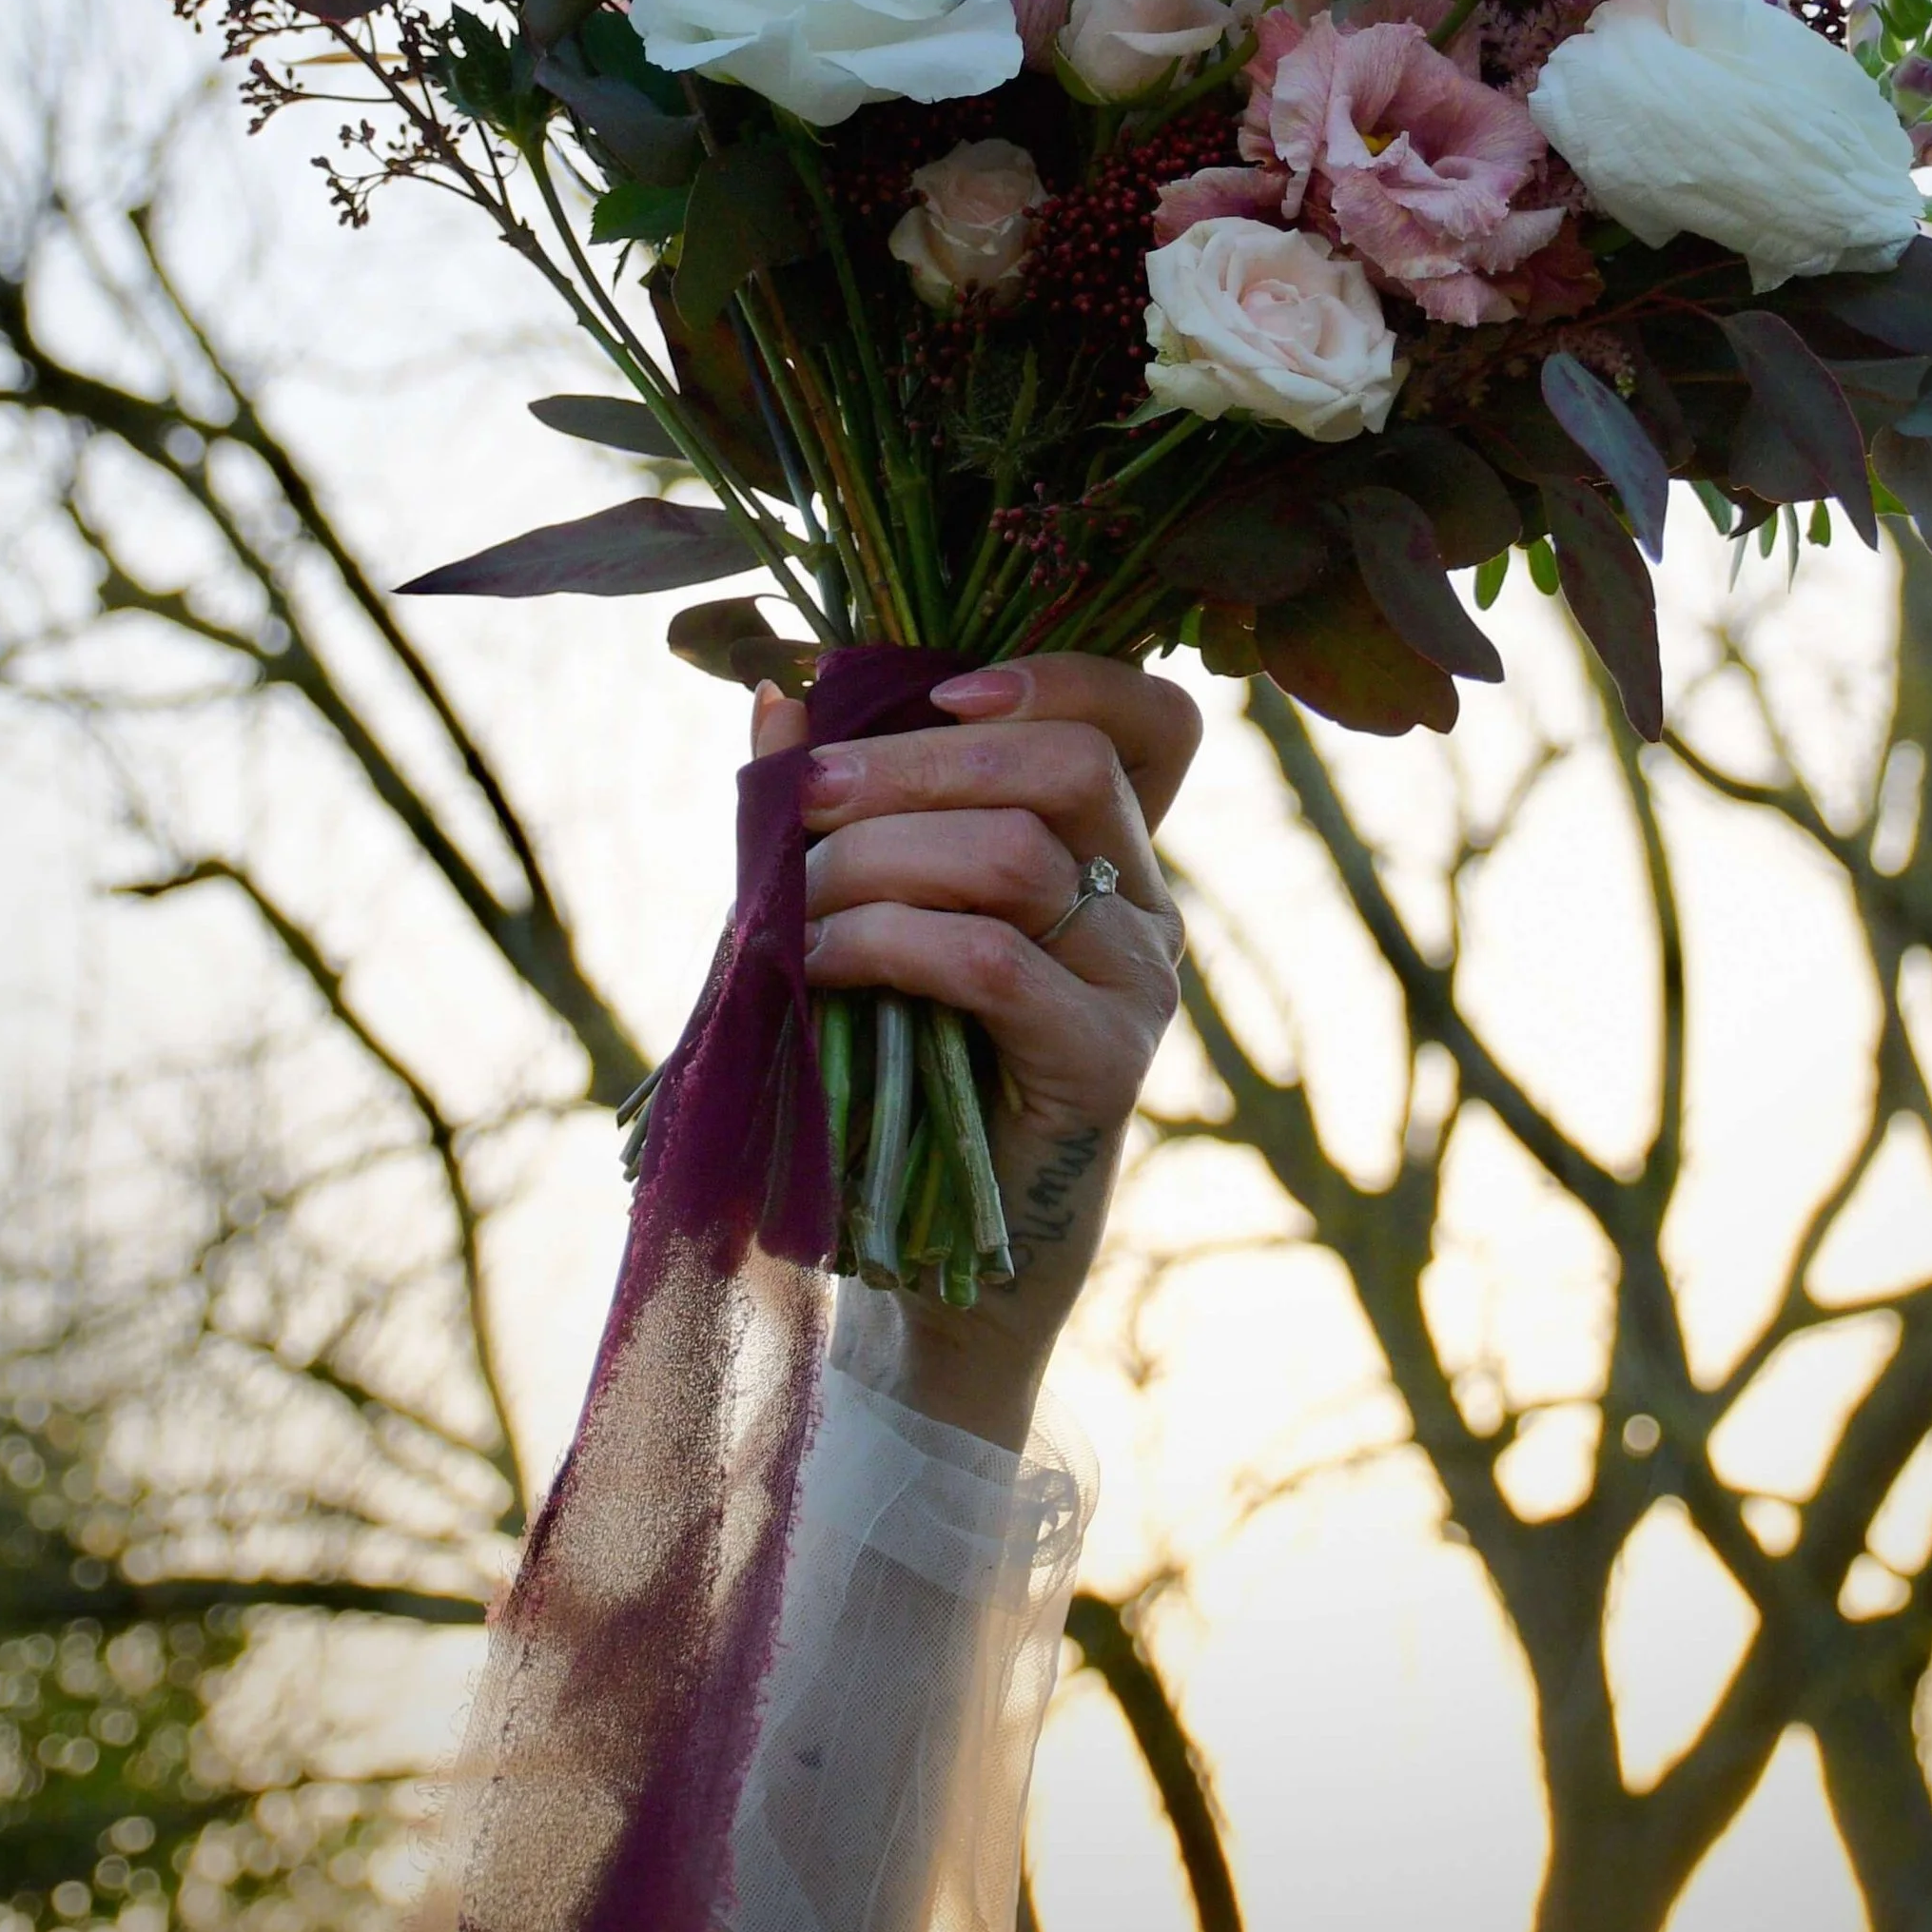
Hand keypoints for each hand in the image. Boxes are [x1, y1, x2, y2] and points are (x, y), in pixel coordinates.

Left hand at [752, 654, 1200, 1442]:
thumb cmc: (890, 1070)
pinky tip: (816, 962)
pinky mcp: (1101, 1066)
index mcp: (1110, 852)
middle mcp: (1147, 905)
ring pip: (1018, 855)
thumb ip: (836, 807)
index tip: (940, 693)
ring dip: (875, 856)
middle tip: (798, 794)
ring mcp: (1136, 985)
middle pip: (1068, 765)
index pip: (1154, 721)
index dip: (1064, 677)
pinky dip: (885, 941)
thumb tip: (776, 691)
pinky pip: (991, 961)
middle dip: (912, 762)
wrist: (922, 1255)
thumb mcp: (863, 913)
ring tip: (792, 898)